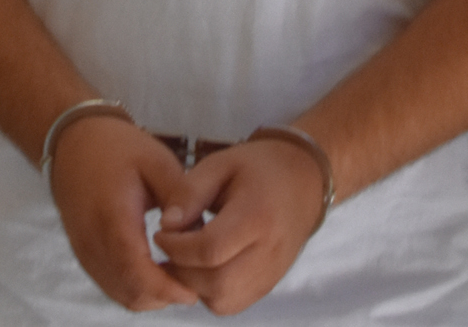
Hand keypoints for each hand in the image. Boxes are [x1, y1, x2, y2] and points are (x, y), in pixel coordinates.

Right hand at [47, 115, 199, 310]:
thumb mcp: (157, 161)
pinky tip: (160, 272)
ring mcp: (85, 253)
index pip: (137, 273)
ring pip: (120, 294)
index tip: (194, 293)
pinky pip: (111, 285)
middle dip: (164, 297)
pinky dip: (136, 288)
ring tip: (181, 278)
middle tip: (195, 283)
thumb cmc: (119, 148)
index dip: (167, 290)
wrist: (74, 143)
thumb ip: (180, 197)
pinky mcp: (84, 255)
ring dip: (151, 296)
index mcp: (113, 219)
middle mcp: (93, 243)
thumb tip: (200, 232)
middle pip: (130, 293)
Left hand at [153, 137, 327, 314]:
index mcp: (259, 215)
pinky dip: (210, 292)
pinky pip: (232, 303)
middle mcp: (270, 251)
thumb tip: (166, 226)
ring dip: (194, 285)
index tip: (162, 232)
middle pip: (216, 282)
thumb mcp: (220, 164)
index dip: (176, 246)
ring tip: (186, 258)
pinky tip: (205, 267)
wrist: (305, 179)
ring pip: (223, 300)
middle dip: (182, 270)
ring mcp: (272, 272)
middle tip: (170, 248)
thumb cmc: (258, 167)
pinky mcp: (269, 284)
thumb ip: (189, 192)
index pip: (210, 249)